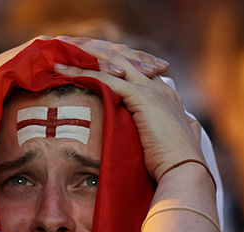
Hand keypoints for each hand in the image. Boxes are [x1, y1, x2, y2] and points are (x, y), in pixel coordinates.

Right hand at [0, 35, 169, 122]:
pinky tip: (118, 68)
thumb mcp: (43, 106)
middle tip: (161, 69)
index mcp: (69, 62)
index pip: (106, 63)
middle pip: (108, 53)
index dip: (131, 69)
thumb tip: (82, 125)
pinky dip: (97, 59)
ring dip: (125, 59)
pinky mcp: (44, 49)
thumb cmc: (5, 104)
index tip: (155, 78)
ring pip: (97, 50)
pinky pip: (75, 53)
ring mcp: (54, 47)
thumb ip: (64, 107)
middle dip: (136, 62)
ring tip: (148, 68)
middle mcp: (65, 50)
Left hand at [53, 61, 202, 181]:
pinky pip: (106, 78)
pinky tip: (62, 70)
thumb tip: (148, 139)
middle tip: (68, 45)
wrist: (184, 173)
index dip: (111, 63)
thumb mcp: (162, 144)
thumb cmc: (171, 167)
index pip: (135, 69)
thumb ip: (156, 134)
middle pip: (122, 58)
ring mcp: (152, 89)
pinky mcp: (142, 97)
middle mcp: (160, 87)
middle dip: (95, 50)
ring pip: (112, 62)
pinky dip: (82, 72)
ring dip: (84, 54)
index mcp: (166, 96)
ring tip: (60, 50)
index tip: (88, 61)